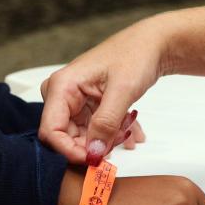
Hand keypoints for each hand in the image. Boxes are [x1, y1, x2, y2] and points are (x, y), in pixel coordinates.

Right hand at [39, 16, 167, 164]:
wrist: (153, 44)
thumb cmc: (136, 55)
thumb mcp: (122, 91)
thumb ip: (106, 124)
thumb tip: (93, 153)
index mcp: (62, 85)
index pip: (51, 131)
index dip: (70, 150)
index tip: (94, 160)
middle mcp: (63, 93)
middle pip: (66, 136)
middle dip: (94, 144)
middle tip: (120, 140)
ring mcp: (75, 99)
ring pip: (83, 136)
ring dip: (107, 139)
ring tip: (129, 127)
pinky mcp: (88, 105)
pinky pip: (94, 129)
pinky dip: (113, 133)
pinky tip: (132, 131)